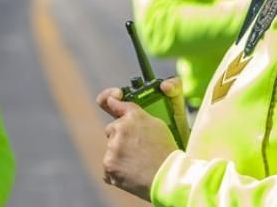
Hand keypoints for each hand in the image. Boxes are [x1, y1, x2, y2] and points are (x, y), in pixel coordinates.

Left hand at [96, 78, 185, 200]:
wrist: (168, 177)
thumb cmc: (166, 151)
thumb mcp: (158, 125)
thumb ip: (137, 115)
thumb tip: (117, 105)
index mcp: (133, 116)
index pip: (114, 102)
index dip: (110, 99)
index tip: (112, 100)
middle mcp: (120, 128)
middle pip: (111, 129)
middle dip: (120, 137)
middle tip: (136, 149)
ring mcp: (113, 147)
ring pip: (111, 149)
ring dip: (119, 155)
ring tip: (138, 164)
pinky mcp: (109, 164)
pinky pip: (109, 166)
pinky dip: (117, 170)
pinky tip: (132, 173)